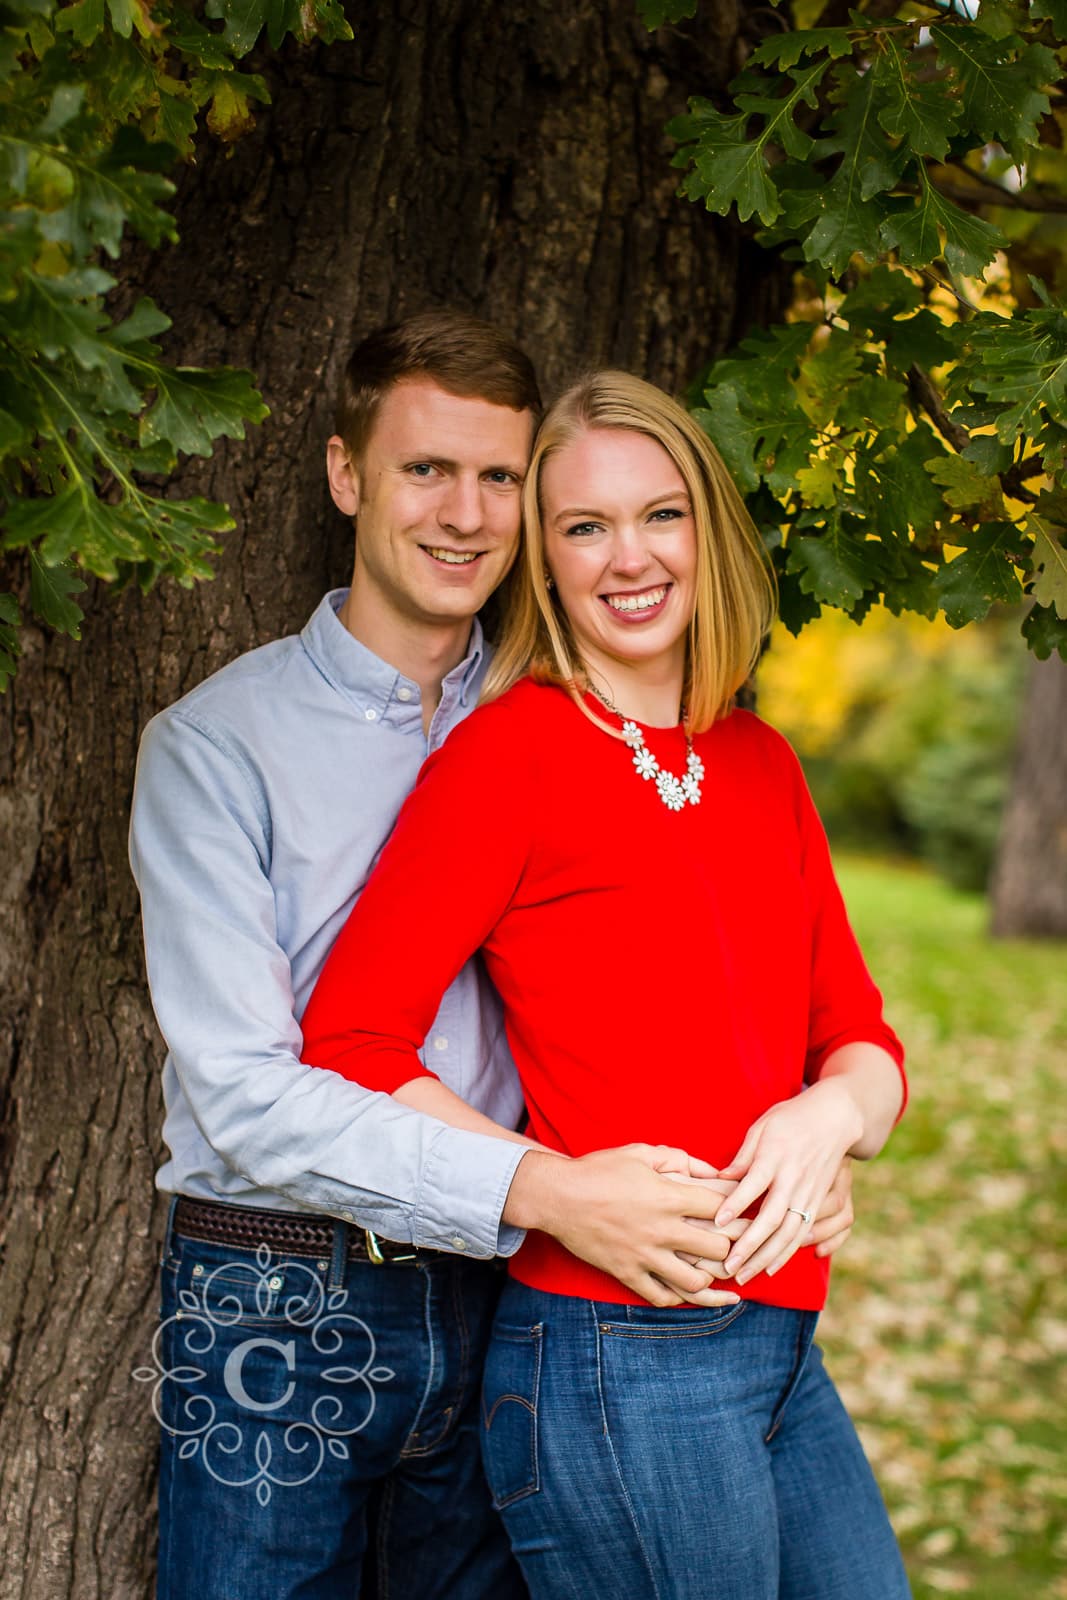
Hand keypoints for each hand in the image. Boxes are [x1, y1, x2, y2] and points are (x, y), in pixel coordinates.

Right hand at [509, 1144, 741, 1307]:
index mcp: (667, 1197)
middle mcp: (660, 1229)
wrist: (557, 1196)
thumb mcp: (640, 1152)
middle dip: (732, 1249)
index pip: (720, 1210)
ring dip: (711, 1280)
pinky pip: (660, 1296)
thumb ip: (680, 1159)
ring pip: (693, 1282)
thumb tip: (713, 1170)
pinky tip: (690, 1294)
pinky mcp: (626, 1273)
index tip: (749, 1216)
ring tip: (721, 1278)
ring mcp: (644, 1255)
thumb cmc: (599, 1169)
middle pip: (717, 1250)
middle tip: (742, 1249)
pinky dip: (679, 1298)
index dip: (740, 1213)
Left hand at [713, 1080, 862, 1284]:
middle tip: (727, 1267)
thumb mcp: (763, 1126)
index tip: (717, 1222)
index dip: (735, 1204)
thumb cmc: (791, 1119)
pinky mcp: (818, 1202)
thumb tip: (722, 1177)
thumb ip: (744, 1155)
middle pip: (772, 1219)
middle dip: (749, 1246)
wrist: (835, 1118)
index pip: (753, 1184)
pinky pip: (802, 1234)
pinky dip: (786, 1254)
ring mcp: (808, 1193)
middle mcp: (793, 1179)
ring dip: (766, 1258)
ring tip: (744, 1276)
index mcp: (776, 1157)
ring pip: (788, 1233)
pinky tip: (770, 1268)